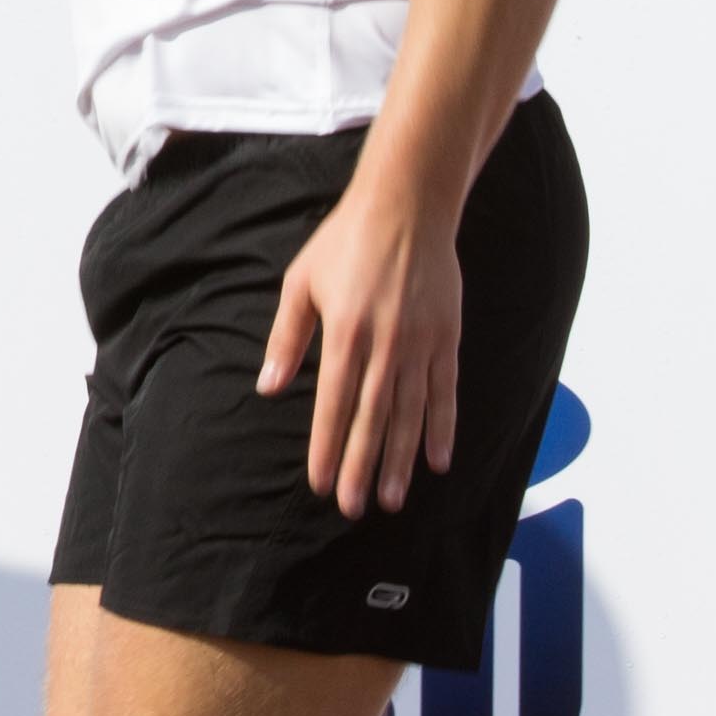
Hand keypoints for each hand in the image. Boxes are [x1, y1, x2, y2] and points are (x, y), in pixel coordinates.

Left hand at [260, 170, 463, 517]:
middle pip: (371, 418)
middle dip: (362, 466)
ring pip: (410, 414)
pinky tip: (437, 462)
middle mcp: (385, 344)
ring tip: (393, 499)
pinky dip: (442, 429)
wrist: (407, 207)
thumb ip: (287, 337)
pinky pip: (446, 393)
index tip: (320, 482)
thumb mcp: (301, 282)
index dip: (326, 446)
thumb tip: (269, 386)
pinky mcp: (447, 339)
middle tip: (354, 507)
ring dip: (401, 459)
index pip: (332, 402)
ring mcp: (421, 344)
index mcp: (344, 332)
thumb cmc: (344, 243)